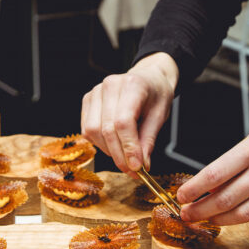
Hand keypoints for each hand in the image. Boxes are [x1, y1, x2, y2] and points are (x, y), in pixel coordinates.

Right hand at [80, 53, 177, 172]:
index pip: (124, 122)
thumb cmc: (155, 94)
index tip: (137, 167)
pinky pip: (87, 129)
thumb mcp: (161, 115)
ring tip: (125, 157)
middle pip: (106, 129)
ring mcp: (95, 92)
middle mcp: (110, 85)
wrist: (147, 77)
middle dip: (119, 155)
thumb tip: (141, 165)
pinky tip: (114, 145)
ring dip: (108, 151)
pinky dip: (100, 143)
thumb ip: (149, 140)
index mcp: (132, 85)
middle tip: (132, 171)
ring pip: (93, 131)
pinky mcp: (87, 100)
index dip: (128, 148)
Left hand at [177, 105, 248, 225]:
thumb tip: (214, 178)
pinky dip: (243, 218)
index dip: (195, 189)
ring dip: (219, 219)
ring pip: (243, 213)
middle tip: (186, 214)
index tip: (181, 195)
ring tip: (204, 220)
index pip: (216, 173)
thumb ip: (240, 157)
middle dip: (201, 210)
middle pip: (225, 198)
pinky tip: (231, 218)